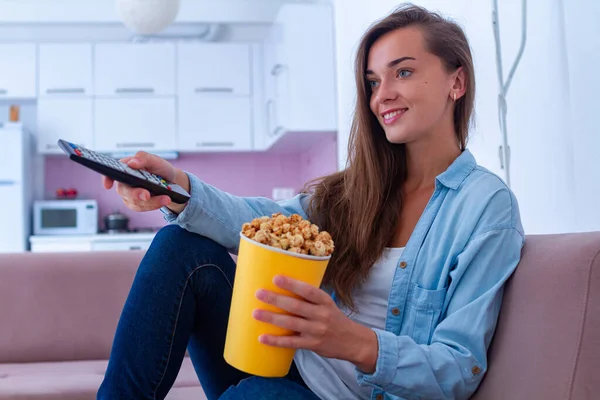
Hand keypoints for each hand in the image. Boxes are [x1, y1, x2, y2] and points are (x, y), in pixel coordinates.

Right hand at [102, 151, 189, 212]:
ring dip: (151, 202)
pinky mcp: (136, 203)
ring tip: (165, 198)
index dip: (107, 179)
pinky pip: (141, 207)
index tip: (108, 185)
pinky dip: (154, 205)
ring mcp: (129, 194)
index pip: (111, 172)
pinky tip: (163, 201)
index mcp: (126, 167)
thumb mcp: (155, 160)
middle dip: (136, 194)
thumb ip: (144, 158)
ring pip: (134, 202)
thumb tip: (132, 162)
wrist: (171, 181)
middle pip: (123, 190)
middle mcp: (125, 181)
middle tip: (147, 195)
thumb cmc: (159, 168)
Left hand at [253, 275, 378, 372]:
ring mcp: (317, 331)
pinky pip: (291, 342)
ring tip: (256, 313)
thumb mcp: (327, 305)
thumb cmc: (334, 319)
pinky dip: (276, 341)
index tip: (276, 277)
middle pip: (296, 306)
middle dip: (276, 299)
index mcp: (325, 301)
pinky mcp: (313, 345)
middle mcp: (322, 315)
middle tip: (259, 293)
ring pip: (291, 323)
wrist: (352, 341)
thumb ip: (309, 299)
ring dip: (272, 318)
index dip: (292, 284)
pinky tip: (262, 338)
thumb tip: (282, 287)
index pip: (308, 291)